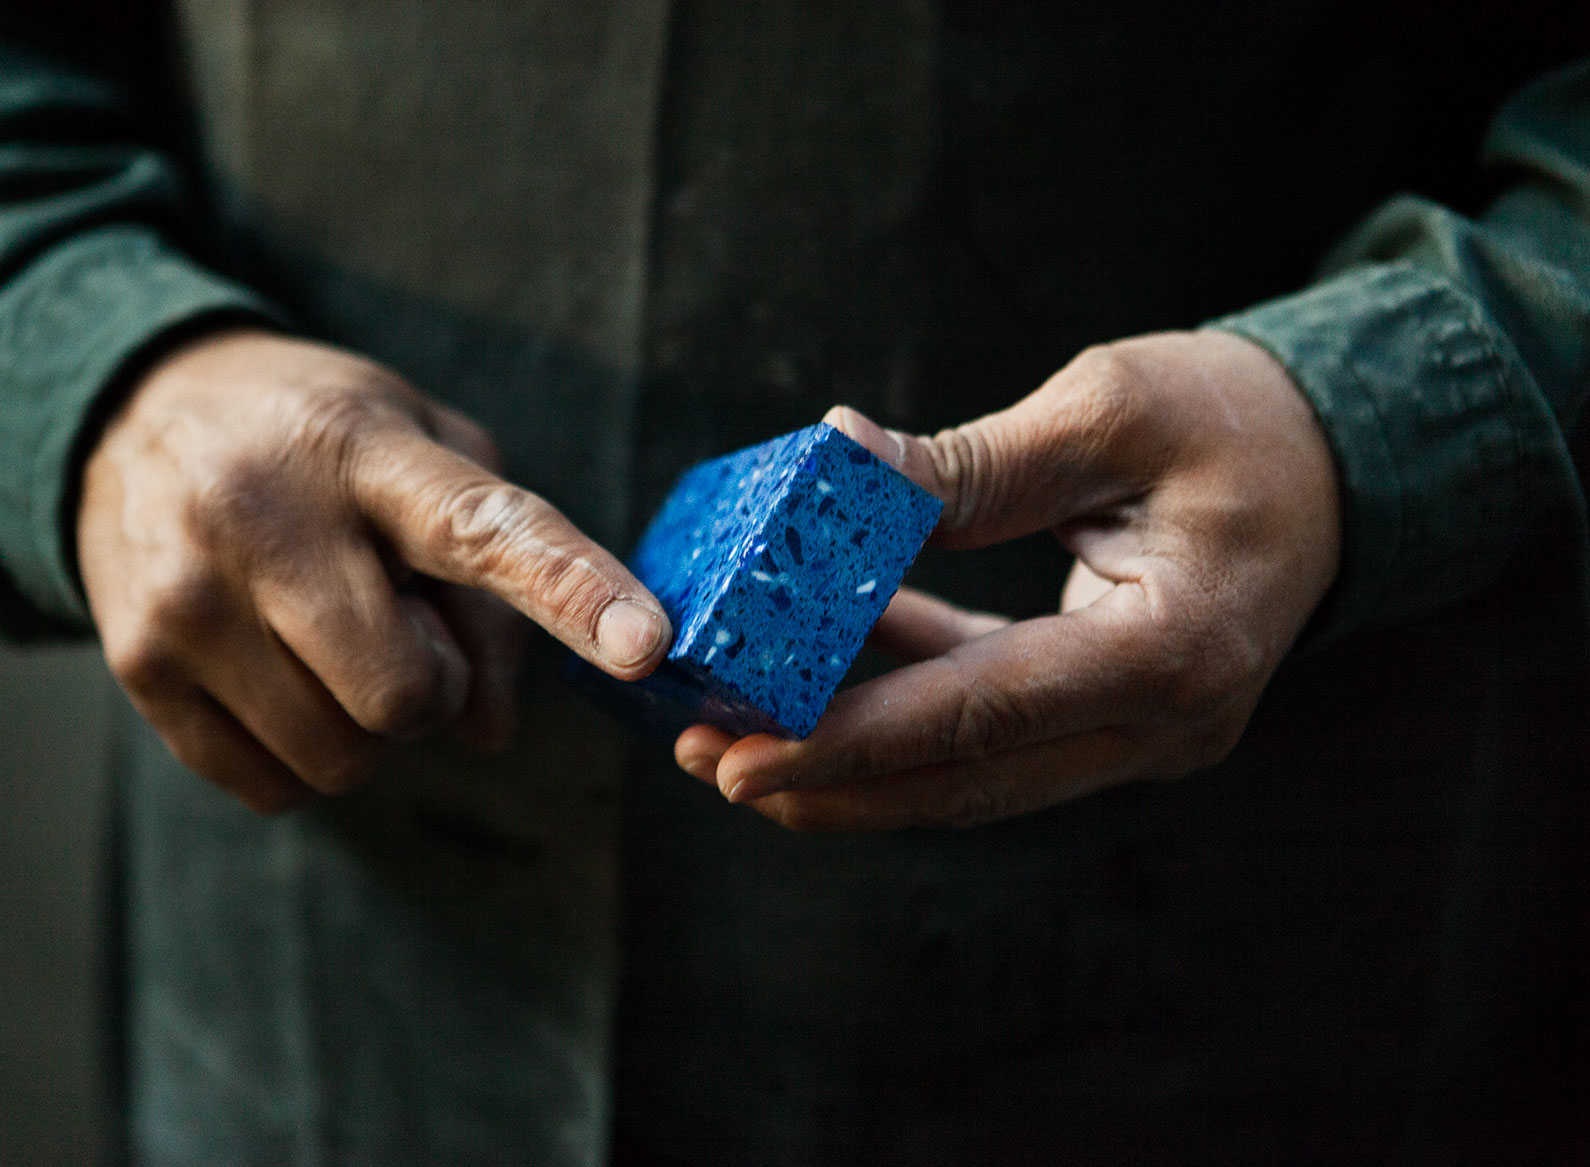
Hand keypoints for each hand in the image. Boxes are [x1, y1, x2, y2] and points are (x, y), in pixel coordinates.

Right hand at [77, 329, 668, 812]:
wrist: (137, 410)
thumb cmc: (320, 442)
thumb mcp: (429, 454)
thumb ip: (496, 581)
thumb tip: (490, 731)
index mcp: (366, 454)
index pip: (485, 531)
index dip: (572, 591)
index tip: (645, 645)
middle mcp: (264, 519)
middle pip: (407, 695)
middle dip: (430, 685)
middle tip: (395, 619)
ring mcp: (188, 598)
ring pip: (341, 758)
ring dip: (363, 724)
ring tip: (324, 632)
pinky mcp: (136, 664)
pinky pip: (271, 786)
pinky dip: (301, 753)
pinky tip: (276, 669)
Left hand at [674, 330, 1340, 830]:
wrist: (1339, 458)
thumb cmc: (1235, 416)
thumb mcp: (1109, 409)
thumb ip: (975, 462)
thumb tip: (834, 457)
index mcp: (1171, 652)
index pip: (979, 717)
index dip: (851, 742)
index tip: (739, 754)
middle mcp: (1163, 723)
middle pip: (966, 779)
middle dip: (829, 779)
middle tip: (707, 761)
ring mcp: (1145, 733)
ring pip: (974, 772)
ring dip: (857, 762)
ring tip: (737, 740)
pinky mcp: (1118, 713)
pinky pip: (996, 726)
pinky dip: (911, 707)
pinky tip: (825, 679)